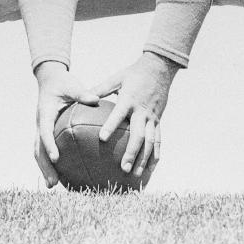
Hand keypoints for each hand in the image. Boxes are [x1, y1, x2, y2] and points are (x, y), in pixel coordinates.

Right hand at [33, 61, 99, 186]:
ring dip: (44, 168)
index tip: (57, 158)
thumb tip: (96, 99)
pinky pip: (45, 149)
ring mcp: (41, 129)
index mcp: (45, 114)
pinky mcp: (45, 131)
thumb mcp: (72, 85)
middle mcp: (40, 124)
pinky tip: (59, 174)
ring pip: (39, 152)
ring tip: (52, 185)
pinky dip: (49, 162)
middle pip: (38, 149)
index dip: (50, 146)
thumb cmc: (62, 83)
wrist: (50, 79)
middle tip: (52, 183)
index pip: (45, 132)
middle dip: (44, 166)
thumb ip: (82, 93)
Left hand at [91, 51, 179, 176]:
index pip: (119, 115)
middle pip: (138, 135)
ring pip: (150, 142)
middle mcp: (142, 111)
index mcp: (129, 100)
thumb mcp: (116, 78)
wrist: (159, 68)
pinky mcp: (158, 120)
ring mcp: (152, 117)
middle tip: (122, 168)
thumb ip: (100, 88)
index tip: (102, 139)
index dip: (111, 126)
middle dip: (131, 153)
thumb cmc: (134, 73)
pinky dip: (155, 154)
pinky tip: (151, 168)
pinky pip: (159, 140)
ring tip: (135, 174)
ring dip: (143, 159)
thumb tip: (83, 97)